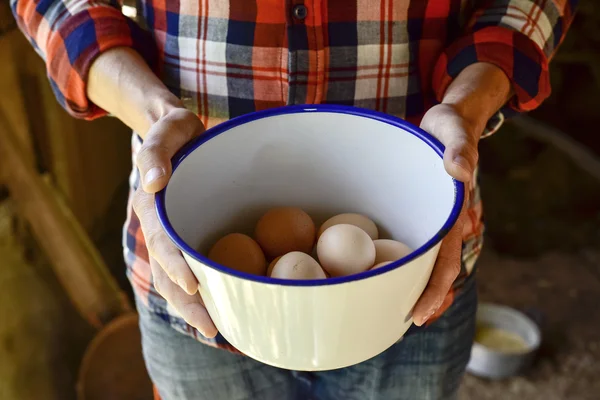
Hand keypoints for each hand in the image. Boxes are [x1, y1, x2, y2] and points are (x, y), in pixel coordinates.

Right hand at [132, 108, 217, 336]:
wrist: (178, 136)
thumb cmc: (176, 131)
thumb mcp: (168, 129)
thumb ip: (156, 150)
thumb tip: (154, 184)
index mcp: (152, 206)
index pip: (163, 241)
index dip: (176, 265)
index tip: (194, 285)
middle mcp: (160, 228)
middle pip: (169, 272)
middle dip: (187, 303)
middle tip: (211, 328)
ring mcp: (174, 236)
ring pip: (178, 279)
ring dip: (194, 306)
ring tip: (217, 331)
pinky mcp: (188, 238)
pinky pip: (193, 269)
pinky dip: (203, 292)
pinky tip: (223, 308)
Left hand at [411, 62, 510, 325]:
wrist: (445, 122)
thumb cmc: (450, 126)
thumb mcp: (454, 130)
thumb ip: (458, 149)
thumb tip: (459, 171)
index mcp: (454, 213)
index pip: (446, 261)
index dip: (435, 290)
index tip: (419, 314)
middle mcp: (443, 222)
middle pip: (434, 270)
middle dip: (422, 298)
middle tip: (399, 324)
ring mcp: (428, 218)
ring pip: (423, 260)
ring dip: (411, 285)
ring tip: (389, 309)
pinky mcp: (415, 209)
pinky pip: (411, 240)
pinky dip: (402, 261)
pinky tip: (386, 272)